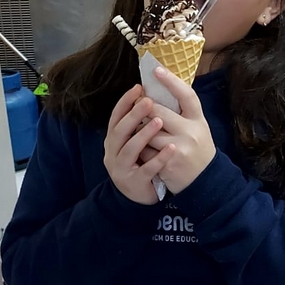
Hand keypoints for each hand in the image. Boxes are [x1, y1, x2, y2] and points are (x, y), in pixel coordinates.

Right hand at [104, 85, 174, 204]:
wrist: (137, 197)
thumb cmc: (139, 163)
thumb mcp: (134, 143)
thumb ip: (137, 125)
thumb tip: (150, 95)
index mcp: (113, 140)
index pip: (116, 117)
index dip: (125, 102)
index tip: (138, 87)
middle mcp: (113, 152)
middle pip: (120, 130)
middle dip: (134, 115)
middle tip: (148, 101)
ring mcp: (121, 168)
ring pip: (130, 149)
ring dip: (144, 134)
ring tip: (159, 122)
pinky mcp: (133, 182)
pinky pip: (146, 169)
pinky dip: (158, 158)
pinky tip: (171, 148)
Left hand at [146, 67, 215, 194]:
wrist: (205, 182)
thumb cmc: (197, 150)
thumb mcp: (197, 128)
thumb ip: (182, 113)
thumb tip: (157, 92)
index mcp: (198, 120)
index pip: (186, 95)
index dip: (171, 81)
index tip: (156, 70)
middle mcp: (191, 132)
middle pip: (159, 112)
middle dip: (145, 108)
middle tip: (137, 104)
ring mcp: (179, 148)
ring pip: (148, 132)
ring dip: (140, 131)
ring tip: (139, 131)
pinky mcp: (168, 163)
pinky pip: (145, 151)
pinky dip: (141, 149)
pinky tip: (143, 151)